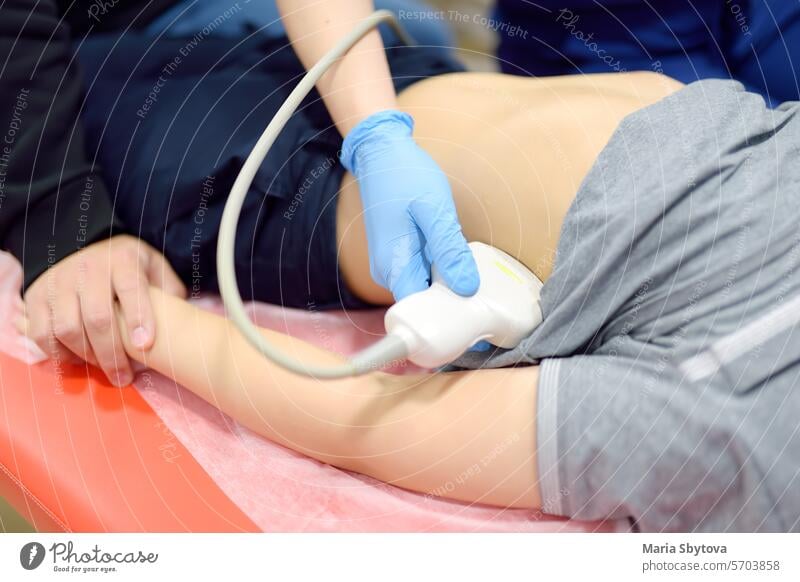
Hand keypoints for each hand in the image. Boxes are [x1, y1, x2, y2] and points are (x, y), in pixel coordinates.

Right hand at [20, 235, 185, 385]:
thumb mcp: (155, 268)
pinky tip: (79, 360)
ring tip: (105, 368)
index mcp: (122, 259)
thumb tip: (179, 322)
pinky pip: (42, 334)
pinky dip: (59, 354)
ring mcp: (58, 281)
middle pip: (98, 317)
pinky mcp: (36, 297)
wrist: (86, 247)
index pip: (131, 288)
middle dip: (113, 354)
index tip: (146, 346)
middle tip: (124, 378)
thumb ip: (168, 291)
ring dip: (88, 357)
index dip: (138, 317)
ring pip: (67, 329)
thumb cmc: (129, 267)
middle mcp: (87, 268)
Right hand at [340, 110, 478, 300]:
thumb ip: (450, 251)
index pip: (420, 313)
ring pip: (423, 288)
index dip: (446, 318)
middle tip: (483, 298)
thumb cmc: (405, 176)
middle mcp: (387, 272)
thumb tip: (467, 288)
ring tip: (474, 278)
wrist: (381, 152)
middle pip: (422, 304)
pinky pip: (420, 274)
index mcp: (394, 265)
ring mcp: (390, 264)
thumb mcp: (435, 210)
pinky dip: (440, 272)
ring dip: (447, 286)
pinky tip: (456, 261)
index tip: (473, 317)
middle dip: (451, 304)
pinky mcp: (397, 256)